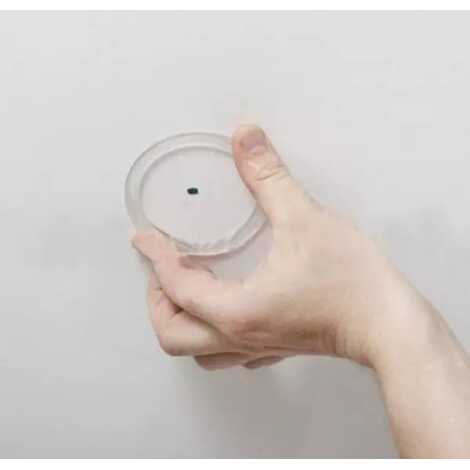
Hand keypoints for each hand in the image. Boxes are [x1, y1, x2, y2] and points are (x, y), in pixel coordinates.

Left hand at [132, 125, 422, 369]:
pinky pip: (225, 351)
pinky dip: (208, 330)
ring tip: (183, 288)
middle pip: (172, 334)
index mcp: (236, 310)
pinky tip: (222, 305)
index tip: (144, 238)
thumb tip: (246, 138)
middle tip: (160, 268)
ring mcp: (257, 348)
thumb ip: (269, 175)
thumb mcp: (304, 218)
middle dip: (157, 300)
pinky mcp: (274, 347)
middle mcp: (239, 336)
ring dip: (180, 319)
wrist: (389, 325)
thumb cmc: (351, 283)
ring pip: (197, 352)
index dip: (155, 258)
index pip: (176, 286)